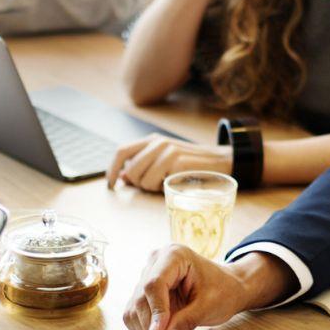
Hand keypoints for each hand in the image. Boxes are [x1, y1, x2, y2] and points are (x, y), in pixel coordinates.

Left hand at [106, 134, 232, 191]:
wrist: (218, 162)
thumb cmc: (188, 164)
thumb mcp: (163, 160)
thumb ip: (142, 166)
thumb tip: (121, 178)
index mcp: (151, 140)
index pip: (122, 151)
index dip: (112, 169)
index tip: (111, 185)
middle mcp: (158, 143)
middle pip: (131, 169)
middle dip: (137, 184)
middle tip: (150, 186)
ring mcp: (168, 151)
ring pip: (143, 179)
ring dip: (151, 188)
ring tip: (164, 183)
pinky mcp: (177, 162)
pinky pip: (157, 183)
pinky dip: (162, 189)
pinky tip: (173, 183)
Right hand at [123, 247, 291, 329]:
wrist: (227, 287)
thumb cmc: (222, 289)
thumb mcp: (210, 306)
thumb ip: (186, 320)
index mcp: (174, 255)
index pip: (154, 284)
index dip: (155, 311)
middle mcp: (155, 263)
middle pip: (141, 299)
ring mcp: (147, 277)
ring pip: (134, 310)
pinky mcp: (145, 294)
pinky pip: (136, 316)